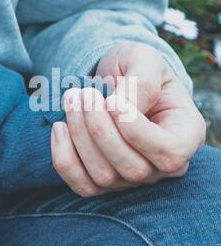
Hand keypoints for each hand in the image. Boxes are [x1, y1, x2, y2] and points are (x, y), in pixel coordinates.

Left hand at [50, 43, 206, 197]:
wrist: (114, 77)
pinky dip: (64, 159)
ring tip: (72, 99)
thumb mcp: (145, 58)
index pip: (169, 154)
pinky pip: (82, 186)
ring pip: (105, 177)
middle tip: (83, 93)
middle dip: (100, 130)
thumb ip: (142, 81)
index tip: (112, 99)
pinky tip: (60, 127)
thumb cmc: (136, 68)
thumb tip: (125, 111)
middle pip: (134, 169)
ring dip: (80, 137)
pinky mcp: (103, 182)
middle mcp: (162, 165)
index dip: (137, 132)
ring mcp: (133, 178)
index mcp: (186, 135)